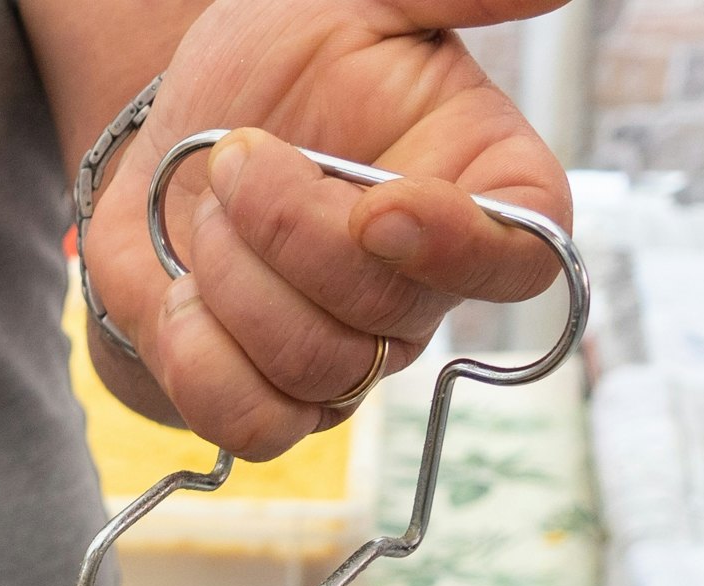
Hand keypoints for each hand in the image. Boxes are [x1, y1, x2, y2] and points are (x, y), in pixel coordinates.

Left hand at [88, 0, 568, 457]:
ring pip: (320, 370)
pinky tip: (183, 292)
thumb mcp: (360, 3)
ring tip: (210, 214)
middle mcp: (427, 284)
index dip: (458, 250)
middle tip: (237, 157)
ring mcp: (355, 354)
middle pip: (394, 314)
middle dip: (292, 234)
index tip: (380, 207)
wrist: (180, 129)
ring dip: (237, 284)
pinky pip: (255, 425)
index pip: (523, 254)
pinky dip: (200, 360)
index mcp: (480, 187)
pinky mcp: (275, 399)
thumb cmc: (281, 62)